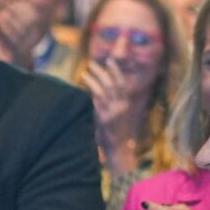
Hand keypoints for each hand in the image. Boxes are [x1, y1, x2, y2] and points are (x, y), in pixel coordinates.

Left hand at [83, 60, 139, 176]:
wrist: (119, 149)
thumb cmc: (114, 133)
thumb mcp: (115, 115)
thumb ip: (108, 103)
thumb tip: (96, 92)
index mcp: (125, 103)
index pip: (122, 83)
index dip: (116, 71)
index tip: (109, 60)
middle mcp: (121, 105)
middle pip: (112, 83)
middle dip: (102, 71)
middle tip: (92, 64)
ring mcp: (113, 111)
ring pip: (104, 90)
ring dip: (94, 79)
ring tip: (85, 72)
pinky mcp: (104, 118)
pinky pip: (97, 101)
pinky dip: (91, 91)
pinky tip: (83, 87)